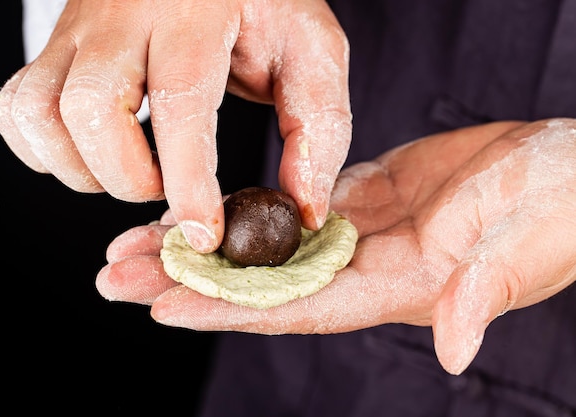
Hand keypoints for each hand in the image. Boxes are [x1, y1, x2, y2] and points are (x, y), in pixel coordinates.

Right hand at [0, 0, 351, 251]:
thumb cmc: (265, 6)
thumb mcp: (311, 51)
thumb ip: (317, 127)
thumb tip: (302, 208)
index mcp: (194, 15)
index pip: (179, 101)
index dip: (188, 180)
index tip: (203, 235)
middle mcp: (124, 17)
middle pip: (88, 108)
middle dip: (127, 176)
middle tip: (165, 187)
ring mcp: (80, 30)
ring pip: (38, 112)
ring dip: (83, 169)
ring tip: (133, 172)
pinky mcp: (58, 46)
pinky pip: (16, 106)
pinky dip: (45, 151)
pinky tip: (95, 154)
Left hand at [96, 118, 575, 374]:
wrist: (563, 169)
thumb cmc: (556, 210)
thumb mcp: (523, 250)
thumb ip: (482, 296)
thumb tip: (454, 352)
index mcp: (394, 287)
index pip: (296, 305)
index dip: (229, 309)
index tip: (164, 306)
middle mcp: (362, 267)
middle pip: (260, 283)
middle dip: (188, 282)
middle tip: (115, 278)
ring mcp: (357, 233)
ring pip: (263, 246)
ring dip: (201, 245)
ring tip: (135, 244)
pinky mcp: (359, 197)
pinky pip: (288, 209)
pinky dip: (242, 212)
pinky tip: (201, 210)